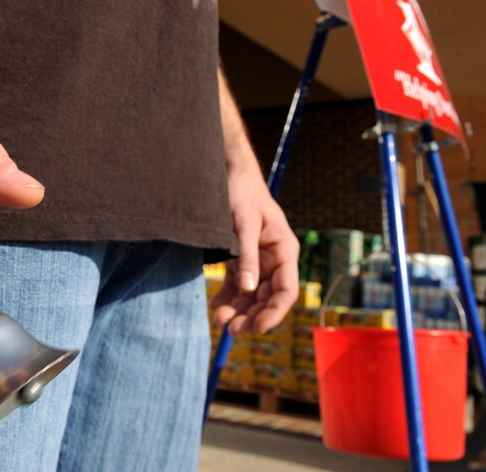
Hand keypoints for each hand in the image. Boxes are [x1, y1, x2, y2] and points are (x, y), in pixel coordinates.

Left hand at [211, 164, 299, 333]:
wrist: (226, 172)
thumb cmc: (240, 193)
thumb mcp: (241, 224)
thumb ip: (246, 257)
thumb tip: (247, 290)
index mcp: (284, 251)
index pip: (286, 291)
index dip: (273, 313)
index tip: (256, 327)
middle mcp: (275, 259)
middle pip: (267, 297)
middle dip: (251, 315)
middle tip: (230, 328)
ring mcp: (258, 261)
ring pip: (251, 295)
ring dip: (238, 309)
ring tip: (219, 319)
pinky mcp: (241, 259)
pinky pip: (238, 284)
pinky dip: (228, 297)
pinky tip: (217, 306)